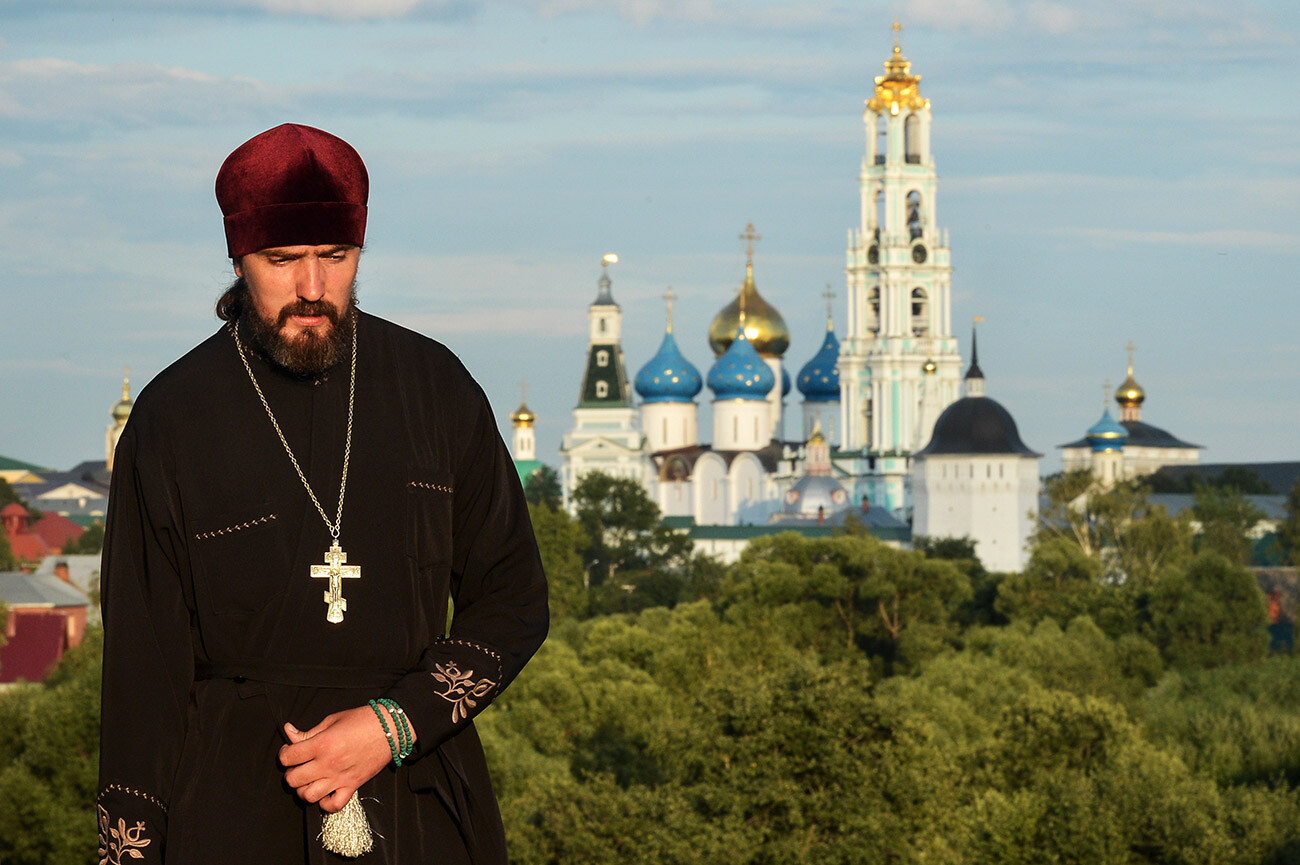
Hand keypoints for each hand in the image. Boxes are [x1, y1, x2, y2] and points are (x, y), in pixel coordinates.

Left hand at [278, 706, 394, 812]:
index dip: (284, 753)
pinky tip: (325, 791)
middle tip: (298, 765)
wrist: (391, 728)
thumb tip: (289, 732)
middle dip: (291, 772)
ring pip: (308, 796)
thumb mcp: (332, 720)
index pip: (288, 757)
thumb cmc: (363, 720)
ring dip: (304, 789)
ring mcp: (340, 778)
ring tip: (309, 779)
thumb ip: (308, 732)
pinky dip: (325, 803)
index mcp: (321, 744)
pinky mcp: (353, 786)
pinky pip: (333, 805)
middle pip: (293, 779)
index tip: (290, 750)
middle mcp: (328, 764)